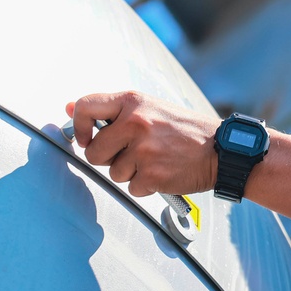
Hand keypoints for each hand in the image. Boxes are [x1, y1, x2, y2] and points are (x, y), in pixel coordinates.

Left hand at [64, 91, 218, 196]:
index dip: (79, 127)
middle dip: (108, 158)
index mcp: (133, 102)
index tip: (86, 138)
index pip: (85, 107)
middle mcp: (135, 124)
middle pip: (94, 152)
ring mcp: (143, 151)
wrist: (221, 150)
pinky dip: (146, 186)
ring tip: (155, 160)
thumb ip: (112, 110)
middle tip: (132, 154)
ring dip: (131, 173)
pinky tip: (163, 172)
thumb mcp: (150, 107)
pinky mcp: (152, 175)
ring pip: (114, 173)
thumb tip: (70, 109)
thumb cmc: (186, 130)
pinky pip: (132, 188)